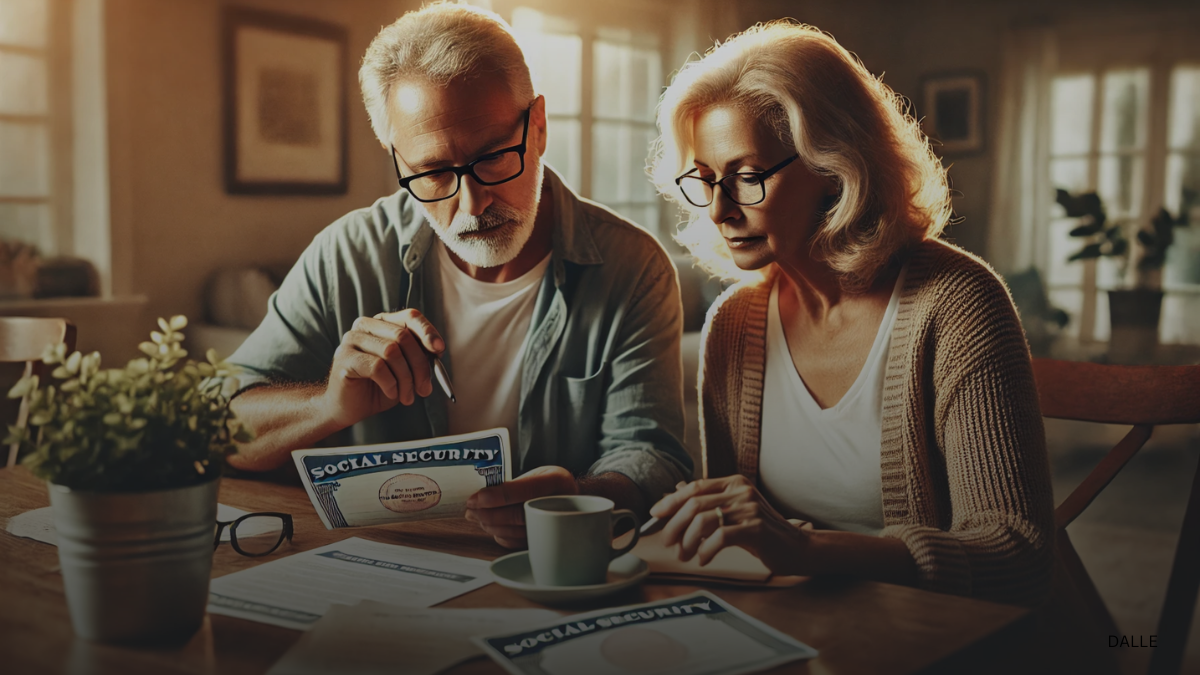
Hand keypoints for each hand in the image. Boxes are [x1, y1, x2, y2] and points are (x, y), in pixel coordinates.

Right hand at [321, 309, 444, 429]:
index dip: (427, 331)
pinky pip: (377, 367)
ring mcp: (352, 340)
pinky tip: (391, 393)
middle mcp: (365, 326)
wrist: (348, 407)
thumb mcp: (406, 369)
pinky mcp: (344, 358)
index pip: (410, 317)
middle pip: (403, 336)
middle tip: (425, 389)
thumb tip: (437, 350)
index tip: (439, 350)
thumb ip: (419, 355)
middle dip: (420, 365)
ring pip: (391, 352)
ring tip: (407, 396)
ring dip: (406, 379)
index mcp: (383, 323)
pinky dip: (390, 383)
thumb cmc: (379, 386)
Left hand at [465, 466, 578, 548]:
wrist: (576, 502)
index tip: (478, 497)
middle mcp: (559, 506)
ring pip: (514, 532)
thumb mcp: (539, 474)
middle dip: (488, 512)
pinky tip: (490, 525)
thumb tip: (481, 496)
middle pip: (519, 514)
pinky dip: (498, 535)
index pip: (528, 490)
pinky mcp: (544, 543)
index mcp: (558, 482)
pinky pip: (515, 543)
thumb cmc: (552, 486)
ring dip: (489, 524)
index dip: (500, 495)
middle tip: (471, 507)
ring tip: (476, 515)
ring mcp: (553, 528)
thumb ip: (515, 484)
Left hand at [649, 475, 810, 574]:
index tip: (656, 514)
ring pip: (704, 520)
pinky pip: (720, 537)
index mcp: (734, 483)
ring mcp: (750, 508)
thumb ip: (710, 502)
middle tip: (668, 543)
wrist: (796, 547)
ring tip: (685, 555)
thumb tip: (677, 494)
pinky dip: (706, 550)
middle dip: (675, 525)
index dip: (672, 500)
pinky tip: (703, 560)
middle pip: (695, 504)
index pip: (695, 487)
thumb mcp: (734, 511)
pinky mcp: (756, 528)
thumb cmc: (761, 532)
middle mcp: (741, 491)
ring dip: (688, 541)